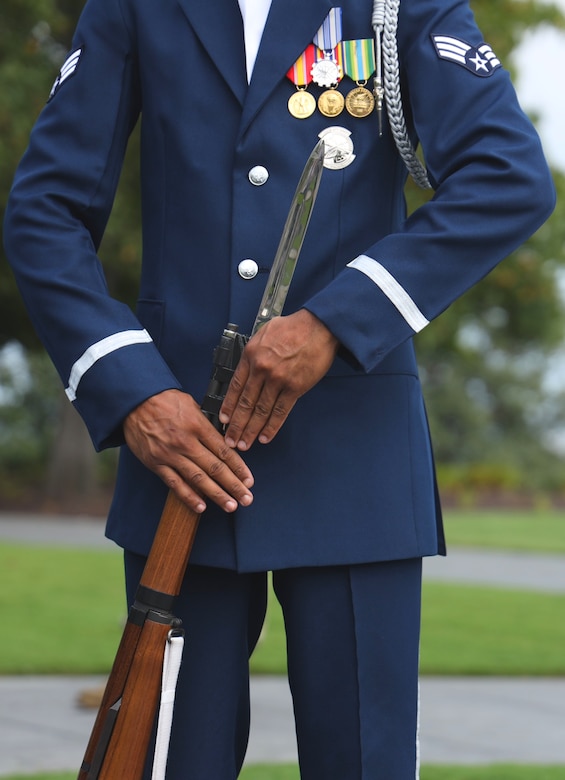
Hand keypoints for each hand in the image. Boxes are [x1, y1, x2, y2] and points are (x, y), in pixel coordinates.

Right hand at [123, 389, 253, 513]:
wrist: (134, 401)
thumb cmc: (163, 400)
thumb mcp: (191, 404)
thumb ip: (207, 424)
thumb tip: (224, 439)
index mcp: (198, 425)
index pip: (224, 451)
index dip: (239, 468)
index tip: (249, 480)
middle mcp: (186, 442)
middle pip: (215, 468)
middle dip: (234, 485)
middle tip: (247, 498)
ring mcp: (170, 454)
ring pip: (198, 479)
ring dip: (217, 494)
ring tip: (231, 505)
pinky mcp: (156, 463)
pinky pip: (175, 484)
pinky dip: (188, 497)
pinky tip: (201, 507)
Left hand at [219, 309, 338, 450]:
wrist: (319, 326)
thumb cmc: (293, 327)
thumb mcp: (264, 333)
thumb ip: (253, 352)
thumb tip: (246, 368)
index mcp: (251, 356)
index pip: (235, 387)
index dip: (228, 406)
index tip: (224, 419)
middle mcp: (262, 370)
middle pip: (245, 403)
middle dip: (236, 425)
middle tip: (231, 440)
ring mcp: (278, 380)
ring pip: (261, 411)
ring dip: (251, 430)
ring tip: (245, 443)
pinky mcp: (295, 388)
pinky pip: (280, 412)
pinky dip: (271, 426)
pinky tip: (265, 437)